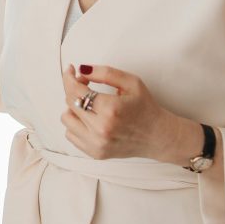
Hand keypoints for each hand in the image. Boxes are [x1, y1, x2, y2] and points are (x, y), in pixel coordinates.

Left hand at [60, 64, 199, 163]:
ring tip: (88, 104)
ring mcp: (97, 144)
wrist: (158, 136)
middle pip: (69, 102)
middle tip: (85, 84)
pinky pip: (70, 135)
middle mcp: (101, 129)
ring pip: (66, 119)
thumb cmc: (146, 108)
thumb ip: (105, 73)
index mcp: (110, 109)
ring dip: (73, 108)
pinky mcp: (95, 153)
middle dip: (74, 89)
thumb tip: (81, 69)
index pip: (75, 91)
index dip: (69, 77)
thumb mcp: (131, 82)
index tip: (71, 71)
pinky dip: (76, 124)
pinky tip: (89, 119)